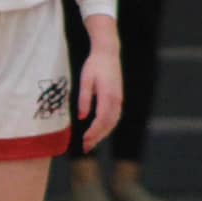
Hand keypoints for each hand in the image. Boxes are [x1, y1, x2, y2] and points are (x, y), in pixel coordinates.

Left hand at [78, 16, 124, 148]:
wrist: (108, 53)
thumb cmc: (94, 65)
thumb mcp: (85, 80)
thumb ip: (84, 98)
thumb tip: (82, 117)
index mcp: (108, 95)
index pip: (102, 120)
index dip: (94, 132)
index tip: (84, 140)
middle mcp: (117, 99)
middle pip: (109, 124)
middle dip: (98, 137)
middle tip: (86, 147)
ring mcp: (119, 99)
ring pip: (113, 122)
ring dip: (103, 134)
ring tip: (91, 142)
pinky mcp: (118, 98)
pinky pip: (114, 116)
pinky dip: (107, 126)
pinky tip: (99, 131)